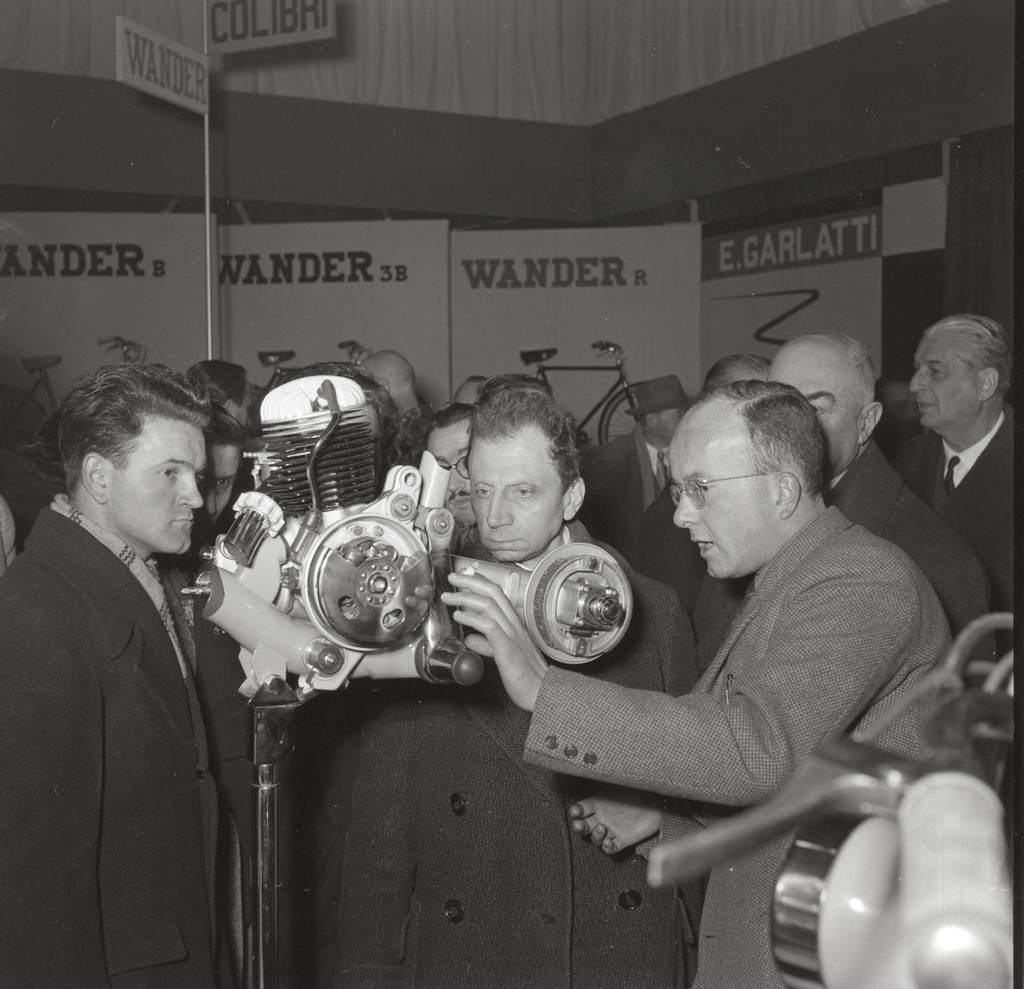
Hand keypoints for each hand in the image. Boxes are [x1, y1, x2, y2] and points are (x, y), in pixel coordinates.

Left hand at [441, 568, 547, 710]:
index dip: (480, 581)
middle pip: (492, 592)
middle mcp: (514, 625)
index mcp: (514, 624)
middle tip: (453, 576)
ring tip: (449, 597)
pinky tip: (459, 616)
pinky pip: (489, 626)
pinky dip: (472, 617)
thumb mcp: (503, 655)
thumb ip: (487, 644)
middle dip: (470, 581)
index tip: (465, 574)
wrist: (544, 693)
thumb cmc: (525, 677)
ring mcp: (512, 635)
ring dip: (465, 597)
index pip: (498, 594)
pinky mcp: (507, 648)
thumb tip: (471, 638)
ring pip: (489, 605)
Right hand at [568, 786, 662, 854]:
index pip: (582, 809)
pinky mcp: (623, 840)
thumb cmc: (637, 788)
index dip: (576, 811)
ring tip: (601, 828)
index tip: (576, 811)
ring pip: (596, 838)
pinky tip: (608, 843)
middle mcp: (603, 817)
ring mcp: (612, 829)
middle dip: (579, 827)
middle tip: (579, 825)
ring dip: (595, 835)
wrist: (657, 800)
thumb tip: (600, 766)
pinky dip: (607, 847)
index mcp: (598, 803)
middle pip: (585, 826)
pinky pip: (612, 848)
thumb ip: (609, 777)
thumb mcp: (620, 781)